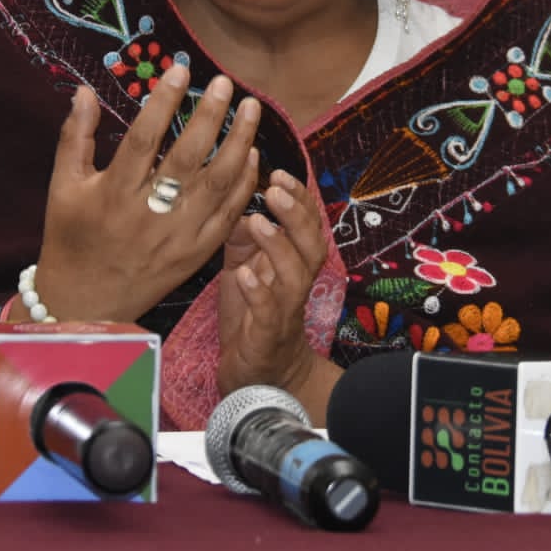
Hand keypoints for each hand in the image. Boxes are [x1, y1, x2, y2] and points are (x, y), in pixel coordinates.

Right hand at [31, 63, 261, 321]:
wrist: (86, 303)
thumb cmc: (71, 238)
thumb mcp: (62, 187)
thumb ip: (75, 137)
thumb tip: (84, 91)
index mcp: (113, 193)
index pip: (144, 138)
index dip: (163, 102)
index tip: (181, 70)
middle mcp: (149, 213)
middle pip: (187, 157)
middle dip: (210, 116)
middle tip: (225, 83)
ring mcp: (177, 235)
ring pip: (217, 184)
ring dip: (238, 143)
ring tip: (251, 108)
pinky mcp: (196, 253)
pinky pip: (227, 215)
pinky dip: (243, 184)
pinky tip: (252, 154)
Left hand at [215, 169, 327, 400]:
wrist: (259, 378)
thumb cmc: (252, 318)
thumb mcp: (244, 269)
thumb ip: (244, 238)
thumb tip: (239, 204)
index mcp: (292, 265)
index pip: (306, 225)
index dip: (298, 199)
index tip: (279, 172)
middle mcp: (295, 284)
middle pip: (312, 245)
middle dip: (296, 214)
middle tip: (275, 188)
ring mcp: (284, 311)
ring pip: (296, 275)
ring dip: (279, 246)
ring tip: (258, 221)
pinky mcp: (267, 336)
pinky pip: (269, 312)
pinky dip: (259, 292)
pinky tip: (244, 275)